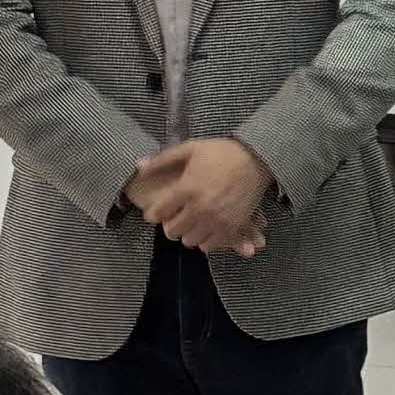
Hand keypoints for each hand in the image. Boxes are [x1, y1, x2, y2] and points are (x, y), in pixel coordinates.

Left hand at [127, 137, 272, 256]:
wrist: (257, 158)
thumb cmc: (222, 152)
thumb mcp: (191, 149)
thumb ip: (163, 160)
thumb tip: (138, 166)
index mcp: (187, 188)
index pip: (158, 213)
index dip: (153, 214)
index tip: (156, 212)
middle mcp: (200, 208)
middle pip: (173, 231)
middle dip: (170, 225)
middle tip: (175, 217)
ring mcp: (217, 220)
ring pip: (191, 241)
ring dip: (188, 233)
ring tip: (192, 223)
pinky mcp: (232, 227)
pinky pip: (211, 246)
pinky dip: (206, 241)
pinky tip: (207, 229)